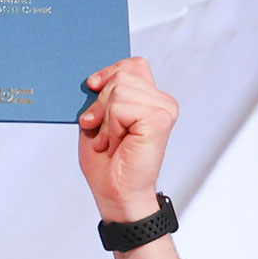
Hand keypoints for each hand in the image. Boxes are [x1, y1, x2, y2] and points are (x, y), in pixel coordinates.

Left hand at [79, 57, 178, 224]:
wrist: (116, 193)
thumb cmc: (107, 162)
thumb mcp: (98, 120)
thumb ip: (103, 95)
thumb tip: (94, 77)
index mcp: (151, 99)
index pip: (133, 65)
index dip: (109, 73)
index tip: (92, 87)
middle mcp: (162, 102)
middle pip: (122, 75)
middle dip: (101, 104)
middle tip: (104, 133)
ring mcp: (164, 109)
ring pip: (119, 89)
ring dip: (105, 120)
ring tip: (111, 141)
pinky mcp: (160, 119)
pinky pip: (121, 107)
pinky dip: (111, 127)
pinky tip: (117, 145)